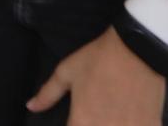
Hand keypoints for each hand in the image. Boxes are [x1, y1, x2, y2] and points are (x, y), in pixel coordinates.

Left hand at [26, 28, 165, 124]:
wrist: (137, 49)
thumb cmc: (98, 59)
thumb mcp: (67, 72)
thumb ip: (48, 93)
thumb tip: (30, 107)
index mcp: (82, 122)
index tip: (75, 121)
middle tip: (91, 117)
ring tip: (109, 116)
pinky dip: (132, 125)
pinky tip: (128, 119)